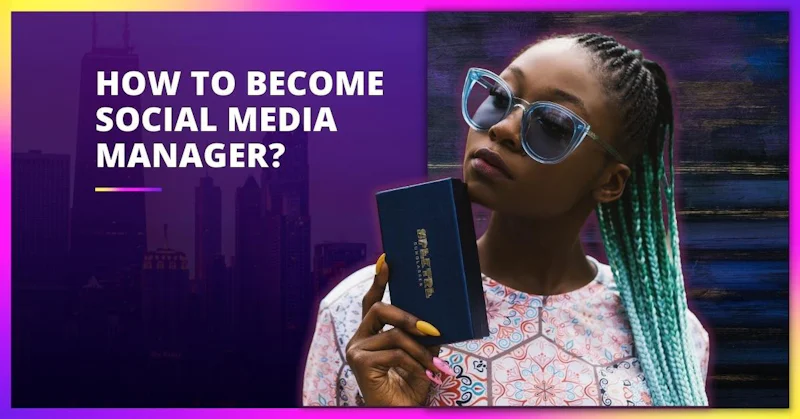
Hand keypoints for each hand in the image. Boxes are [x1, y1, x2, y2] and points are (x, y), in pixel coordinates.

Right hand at [345, 254, 453, 405]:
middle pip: (378, 309)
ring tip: (436, 366)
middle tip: (431, 329)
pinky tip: (427, 375)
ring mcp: (356, 350)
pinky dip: (415, 363)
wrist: (401, 413)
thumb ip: (422, 335)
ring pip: (392, 334)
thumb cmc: (410, 387)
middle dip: (407, 316)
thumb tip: (436, 317)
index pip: (371, 302)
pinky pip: (393, 352)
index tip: (387, 260)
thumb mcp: (421, 355)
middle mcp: (358, 339)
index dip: (378, 280)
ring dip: (420, 350)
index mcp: (370, 335)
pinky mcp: (359, 362)